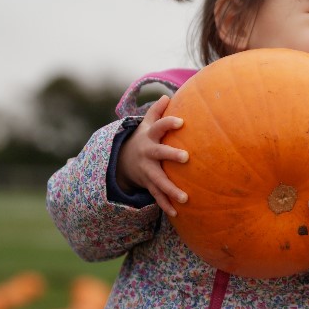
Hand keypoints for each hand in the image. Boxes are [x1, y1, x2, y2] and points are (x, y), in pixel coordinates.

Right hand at [115, 96, 189, 215]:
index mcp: (150, 137)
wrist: (123, 160)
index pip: (159, 126)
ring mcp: (147, 170)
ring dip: (171, 189)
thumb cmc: (144, 138)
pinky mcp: (148, 183)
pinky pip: (157, 195)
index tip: (181, 121)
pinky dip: (165, 205)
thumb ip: (157, 111)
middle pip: (159, 153)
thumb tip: (167, 95)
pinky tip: (176, 213)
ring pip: (159, 180)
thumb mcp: (146, 124)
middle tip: (186, 157)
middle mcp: (148, 153)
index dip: (169, 123)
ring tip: (185, 198)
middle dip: (171, 154)